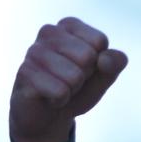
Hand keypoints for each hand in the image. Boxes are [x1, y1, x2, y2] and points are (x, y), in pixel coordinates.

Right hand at [10, 17, 127, 141]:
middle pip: (87, 57)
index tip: (85, 69)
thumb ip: (115, 63)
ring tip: (59, 88)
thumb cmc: (78, 89)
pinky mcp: (25, 72)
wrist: (49, 115)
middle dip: (84, 77)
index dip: (99, 64)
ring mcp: (34, 51)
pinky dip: (60, 101)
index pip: (99, 41)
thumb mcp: (104, 76)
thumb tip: (104, 59)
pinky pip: (59, 92)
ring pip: (74, 76)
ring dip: (72, 90)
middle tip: (70, 81)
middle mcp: (49, 32)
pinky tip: (49, 97)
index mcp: (70, 26)